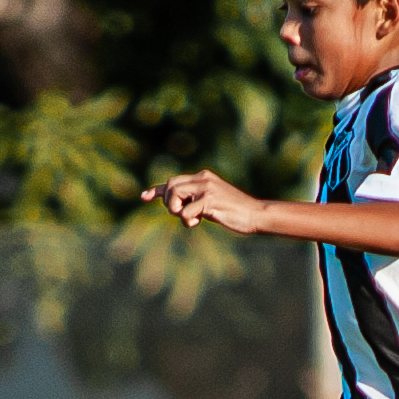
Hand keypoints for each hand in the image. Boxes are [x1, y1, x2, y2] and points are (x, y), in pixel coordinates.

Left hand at [141, 170, 266, 233]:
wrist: (255, 214)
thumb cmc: (234, 212)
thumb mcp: (210, 204)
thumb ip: (194, 200)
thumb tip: (174, 206)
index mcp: (203, 177)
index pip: (174, 181)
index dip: (157, 190)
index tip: (143, 197)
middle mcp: (203, 178)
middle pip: (170, 186)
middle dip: (169, 202)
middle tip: (180, 214)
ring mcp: (207, 188)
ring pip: (174, 195)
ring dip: (176, 210)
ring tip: (190, 218)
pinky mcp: (210, 200)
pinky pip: (186, 211)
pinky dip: (187, 220)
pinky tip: (199, 222)